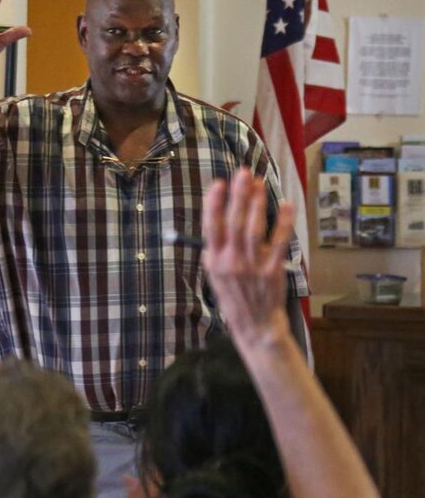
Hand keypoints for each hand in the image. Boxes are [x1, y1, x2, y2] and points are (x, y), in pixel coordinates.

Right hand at [203, 168, 294, 346]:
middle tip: (243, 173)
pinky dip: (283, 222)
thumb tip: (220, 219)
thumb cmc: (234, 297)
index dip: (214, 203)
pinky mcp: (272, 269)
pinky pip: (279, 241)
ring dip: (257, 203)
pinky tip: (286, 205)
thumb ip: (216, 250)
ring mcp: (252, 265)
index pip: (211, 226)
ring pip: (254, 228)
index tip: (218, 183)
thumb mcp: (215, 275)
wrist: (254, 324)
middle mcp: (230, 261)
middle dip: (239, 195)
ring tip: (259, 184)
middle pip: (234, 221)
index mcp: (213, 261)